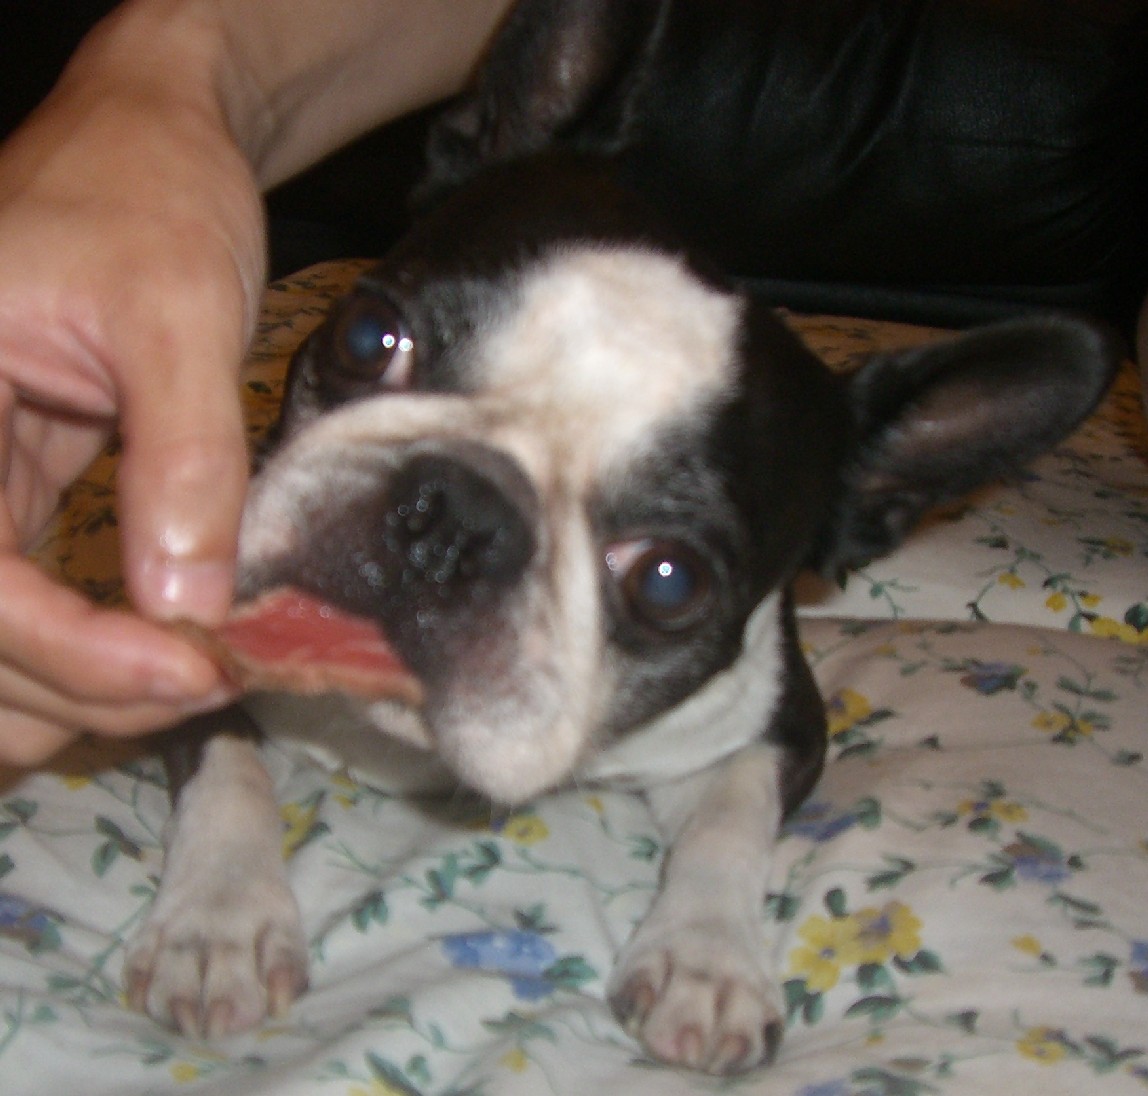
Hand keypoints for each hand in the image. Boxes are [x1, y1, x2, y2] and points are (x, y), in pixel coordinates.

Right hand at [0, 74, 261, 763]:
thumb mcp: (178, 314)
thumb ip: (183, 455)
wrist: (151, 148)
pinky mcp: (6, 486)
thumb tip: (188, 603)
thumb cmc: (153, 196)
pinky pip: (19, 593)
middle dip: (79, 684)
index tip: (186, 669)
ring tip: (182, 686)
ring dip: (71, 686)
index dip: (70, 649)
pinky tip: (144, 666)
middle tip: (204, 686)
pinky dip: (77, 647)